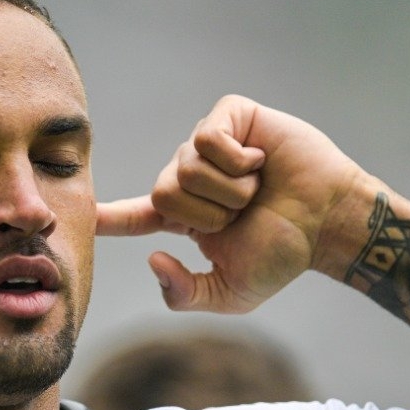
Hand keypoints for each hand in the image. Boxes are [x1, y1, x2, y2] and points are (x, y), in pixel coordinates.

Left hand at [97, 95, 364, 312]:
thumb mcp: (230, 292)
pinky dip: (237, 160)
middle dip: (208, 213)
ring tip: (257, 189)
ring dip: (229, 190)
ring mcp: (210, 144)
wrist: (329, 224)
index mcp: (186, 216)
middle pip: (163, 194)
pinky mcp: (230, 116)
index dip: (108, 218)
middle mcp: (192, 177)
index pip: (135, 217)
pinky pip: (207, 139)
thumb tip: (152, 259)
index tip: (79, 217)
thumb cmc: (287, 254)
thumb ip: (185, 293)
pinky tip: (260, 161)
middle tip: (244, 213)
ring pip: (186, 169)